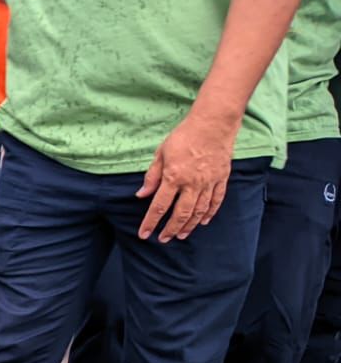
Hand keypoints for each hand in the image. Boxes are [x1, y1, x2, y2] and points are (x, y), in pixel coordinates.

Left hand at [136, 109, 240, 242]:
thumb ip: (152, 177)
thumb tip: (141, 195)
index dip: (150, 222)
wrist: (213, 123)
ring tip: (181, 235)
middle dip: (170, 229)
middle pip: (180, 213)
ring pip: (199, 211)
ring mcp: (209, 182)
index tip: (144, 234)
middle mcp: (192, 183)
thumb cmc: (184, 136)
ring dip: (189, 225)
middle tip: (164, 239)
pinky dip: (210, 213)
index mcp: (174, 177)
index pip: (159, 206)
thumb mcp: (161, 154)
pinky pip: (216, 201)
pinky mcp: (221, 178)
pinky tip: (203, 222)